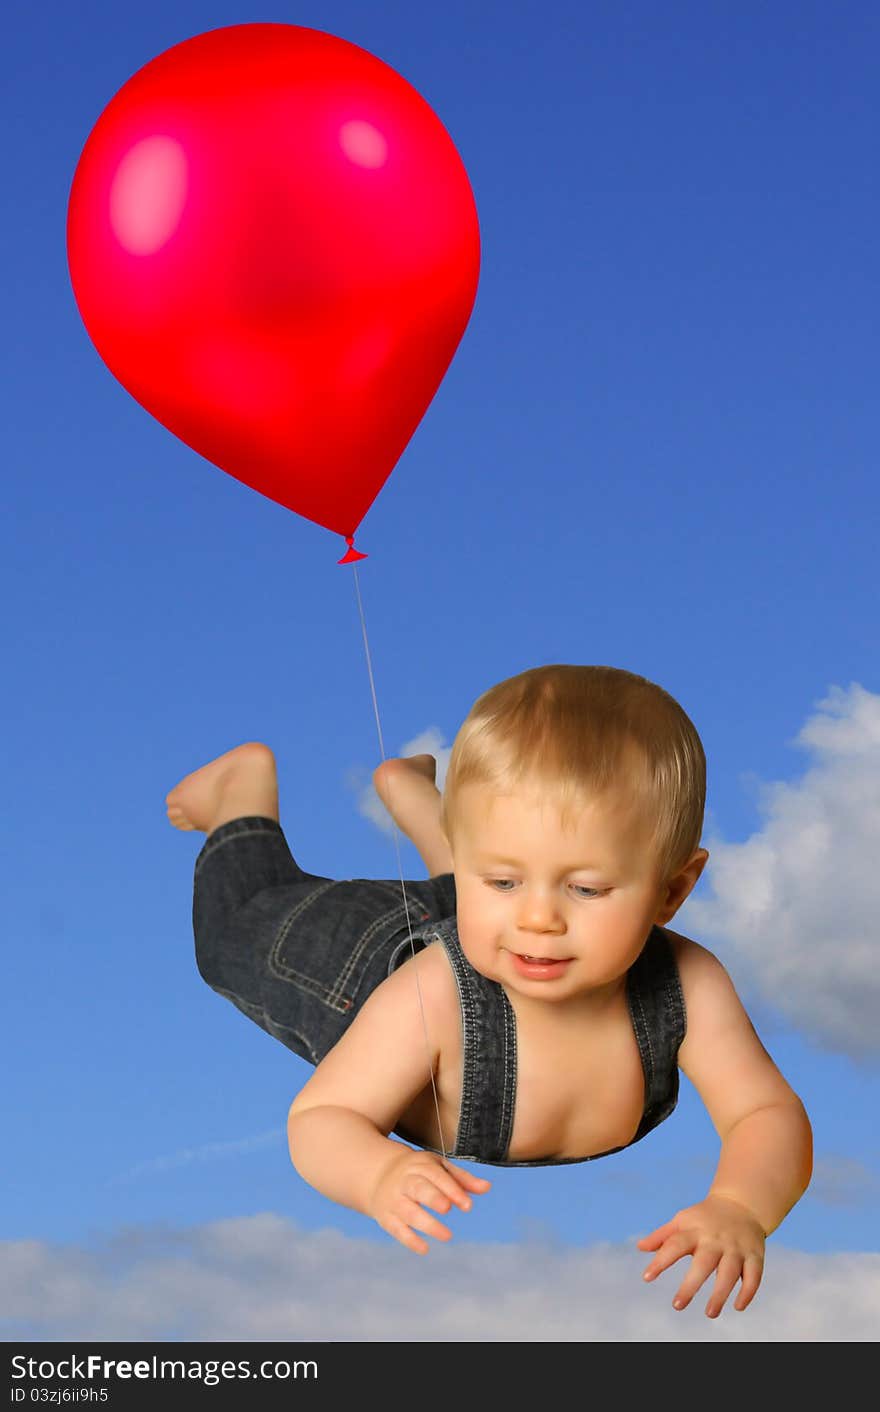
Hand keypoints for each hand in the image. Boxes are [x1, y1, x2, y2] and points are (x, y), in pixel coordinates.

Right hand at [368, 1146, 490, 1253]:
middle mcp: (405, 1182)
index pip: (437, 1176)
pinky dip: (409, 1240)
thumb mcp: (438, 1168)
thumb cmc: (418, 1172)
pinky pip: (397, 1230)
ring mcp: (394, 1200)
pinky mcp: (386, 1217)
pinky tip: (425, 1249)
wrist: (378, 1174)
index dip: (452, 1190)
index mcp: (420, 1166)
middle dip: (432, 1198)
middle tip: (448, 1209)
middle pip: (418, 1188)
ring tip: (447, 1235)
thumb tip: (487, 1187)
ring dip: (427, 1224)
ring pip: (409, 1212)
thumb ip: (462, 1179)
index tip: (467, 1206)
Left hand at [636, 1194, 764, 1316]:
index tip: (647, 1277)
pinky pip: (754, 1276)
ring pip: (729, 1272)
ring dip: (720, 1294)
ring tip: (710, 1313)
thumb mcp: (683, 1220)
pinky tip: (737, 1306)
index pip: (675, 1244)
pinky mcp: (755, 1255)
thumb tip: (640, 1247)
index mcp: (695, 1230)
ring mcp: (736, 1248)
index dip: (661, 1260)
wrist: (742, 1203)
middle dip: (691, 1285)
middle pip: (703, 1263)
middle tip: (677, 1305)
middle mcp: (716, 1240)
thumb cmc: (705, 1217)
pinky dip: (748, 1292)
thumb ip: (663, 1236)